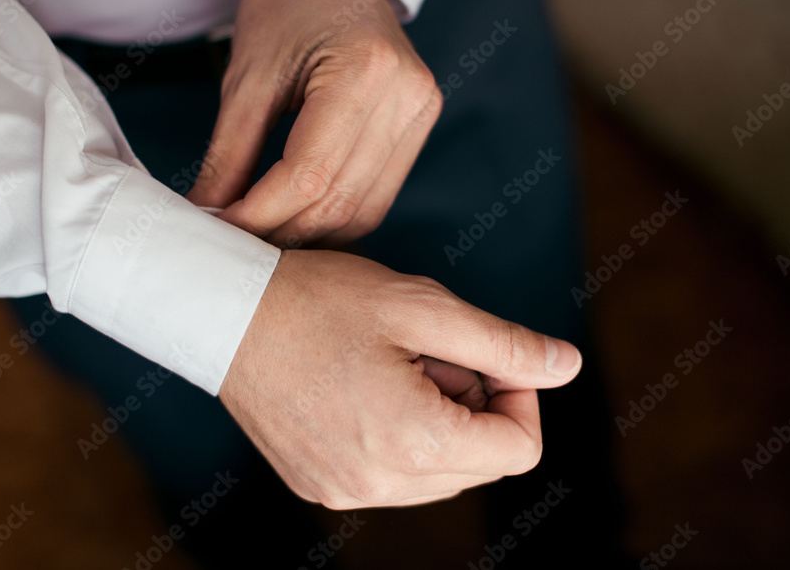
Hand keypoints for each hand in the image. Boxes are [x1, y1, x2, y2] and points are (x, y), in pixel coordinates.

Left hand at [187, 0, 441, 245]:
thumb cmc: (286, 6)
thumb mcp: (248, 76)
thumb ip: (230, 155)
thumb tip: (209, 217)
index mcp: (364, 71)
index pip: (309, 175)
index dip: (260, 214)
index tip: (219, 230)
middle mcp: (407, 96)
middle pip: (340, 201)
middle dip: (281, 232)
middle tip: (234, 244)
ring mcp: (421, 112)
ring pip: (363, 211)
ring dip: (309, 235)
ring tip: (262, 237)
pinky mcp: (420, 125)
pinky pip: (378, 197)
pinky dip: (336, 218)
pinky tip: (299, 221)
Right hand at [218, 250, 582, 508]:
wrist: (222, 313)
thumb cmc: (319, 299)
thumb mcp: (422, 307)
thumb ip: (504, 344)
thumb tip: (567, 366)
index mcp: (414, 441)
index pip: (519, 449)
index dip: (518, 394)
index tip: (481, 354)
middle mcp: (380, 484)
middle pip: (481, 463)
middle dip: (474, 405)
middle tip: (427, 351)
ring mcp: (344, 490)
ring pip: (439, 473)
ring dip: (438, 421)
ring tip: (391, 366)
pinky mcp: (319, 484)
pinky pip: (393, 476)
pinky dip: (399, 436)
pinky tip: (363, 387)